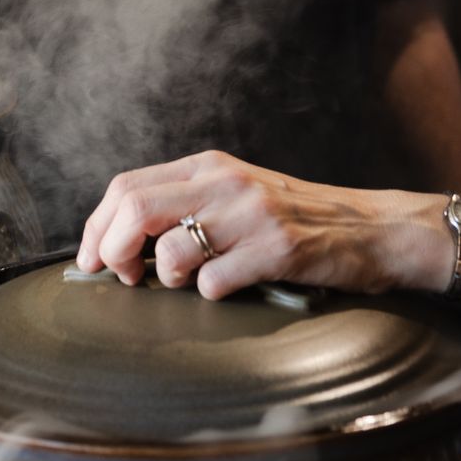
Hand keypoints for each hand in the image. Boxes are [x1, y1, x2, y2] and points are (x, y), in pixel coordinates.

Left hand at [76, 150, 439, 301]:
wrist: (372, 229)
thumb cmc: (298, 220)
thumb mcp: (237, 195)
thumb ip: (187, 204)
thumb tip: (119, 240)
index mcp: (209, 167)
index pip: (126, 187)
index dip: (95, 228)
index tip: (89, 260)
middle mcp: (225, 183)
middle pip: (134, 210)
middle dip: (112, 252)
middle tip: (125, 278)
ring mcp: (251, 215)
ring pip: (169, 249)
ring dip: (165, 278)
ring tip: (186, 282)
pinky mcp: (277, 249)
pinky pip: (214, 281)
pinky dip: (209, 294)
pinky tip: (231, 288)